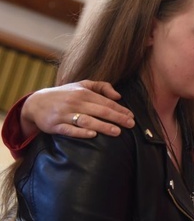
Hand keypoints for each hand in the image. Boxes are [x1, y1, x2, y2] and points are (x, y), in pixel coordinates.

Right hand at [20, 81, 134, 138]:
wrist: (36, 103)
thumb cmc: (65, 94)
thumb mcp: (82, 85)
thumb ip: (101, 87)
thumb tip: (118, 96)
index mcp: (83, 93)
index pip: (106, 102)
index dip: (120, 109)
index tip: (131, 116)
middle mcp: (75, 102)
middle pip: (100, 111)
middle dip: (117, 118)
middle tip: (130, 124)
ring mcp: (64, 114)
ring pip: (87, 120)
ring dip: (103, 126)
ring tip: (117, 132)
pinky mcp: (55, 125)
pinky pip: (69, 130)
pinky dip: (81, 132)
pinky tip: (93, 135)